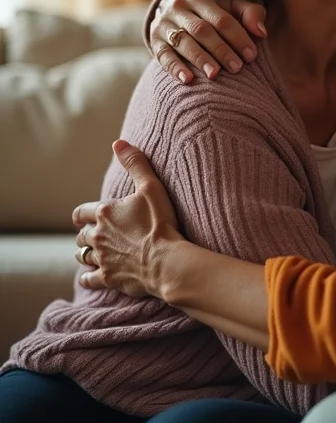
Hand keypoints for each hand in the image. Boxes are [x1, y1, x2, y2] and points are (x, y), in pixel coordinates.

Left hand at [73, 140, 182, 297]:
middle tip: (92, 234)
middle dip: (85, 234)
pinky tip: (92, 276)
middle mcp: (98, 235)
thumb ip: (135, 164)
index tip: (83, 216)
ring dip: (85, 253)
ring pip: (82, 256)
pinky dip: (88, 277)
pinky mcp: (108, 277)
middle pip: (81, 235)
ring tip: (91, 253)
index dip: (82, 214)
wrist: (166, 260)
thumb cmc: (160, 221)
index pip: (82, 212)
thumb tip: (119, 142)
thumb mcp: (151, 186)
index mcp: (105, 213)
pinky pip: (88, 279)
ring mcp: (102, 258)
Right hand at [150, 0, 266, 82]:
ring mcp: (164, 24)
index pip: (222, 19)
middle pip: (202, 30)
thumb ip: (250, 13)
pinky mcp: (154, 41)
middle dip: (221, 50)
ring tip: (214, 75)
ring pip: (183, 42)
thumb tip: (262, 32)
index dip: (238, 37)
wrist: (170, 8)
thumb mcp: (230, 5)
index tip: (251, 56)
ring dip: (200, 59)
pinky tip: (187, 80)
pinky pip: (163, 55)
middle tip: (237, 68)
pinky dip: (175, 68)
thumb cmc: (210, 11)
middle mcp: (180, 7)